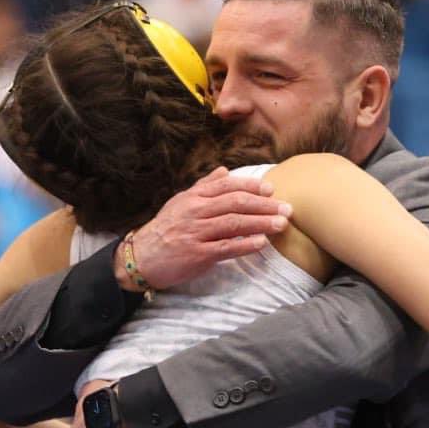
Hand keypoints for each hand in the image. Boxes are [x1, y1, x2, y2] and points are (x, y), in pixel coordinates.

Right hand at [115, 167, 291, 290]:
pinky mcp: (197, 254)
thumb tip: (225, 170)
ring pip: (234, 224)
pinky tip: (262, 243)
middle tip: (287, 208)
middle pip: (235, 203)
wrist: (141, 257)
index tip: (271, 190)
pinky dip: (245, 244)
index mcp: (193, 197)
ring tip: (281, 224)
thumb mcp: (180, 202)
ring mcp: (196, 233)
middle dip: (264, 206)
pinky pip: (226, 247)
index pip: (227, 186)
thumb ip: (204, 186)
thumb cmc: (165, 230)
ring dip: (261, 223)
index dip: (251, 187)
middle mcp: (195, 211)